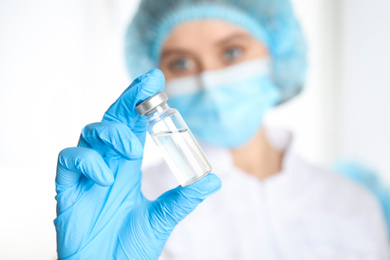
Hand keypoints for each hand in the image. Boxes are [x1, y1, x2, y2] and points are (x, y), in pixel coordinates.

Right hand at [54, 69, 220, 258]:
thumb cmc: (129, 248)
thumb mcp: (162, 218)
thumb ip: (184, 199)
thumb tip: (215, 180)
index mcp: (127, 167)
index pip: (132, 125)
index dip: (140, 102)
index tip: (155, 80)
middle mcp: (107, 165)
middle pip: (112, 120)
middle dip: (127, 101)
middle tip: (146, 87)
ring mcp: (86, 175)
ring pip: (89, 134)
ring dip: (111, 134)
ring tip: (131, 150)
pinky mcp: (67, 190)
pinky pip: (67, 161)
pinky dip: (86, 161)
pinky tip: (105, 176)